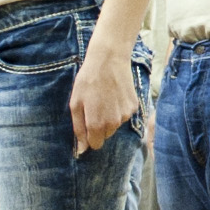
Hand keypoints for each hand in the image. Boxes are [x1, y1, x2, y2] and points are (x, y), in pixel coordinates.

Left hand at [69, 44, 139, 159]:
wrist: (109, 59)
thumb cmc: (88, 80)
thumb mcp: (75, 104)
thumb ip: (79, 129)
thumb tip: (82, 150)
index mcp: (96, 124)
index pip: (95, 144)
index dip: (90, 136)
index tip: (88, 123)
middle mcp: (113, 123)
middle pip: (106, 135)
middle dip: (100, 126)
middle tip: (95, 106)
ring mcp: (125, 115)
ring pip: (115, 124)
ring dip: (110, 116)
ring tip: (104, 97)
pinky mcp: (134, 106)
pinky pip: (124, 114)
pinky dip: (119, 108)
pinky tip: (114, 93)